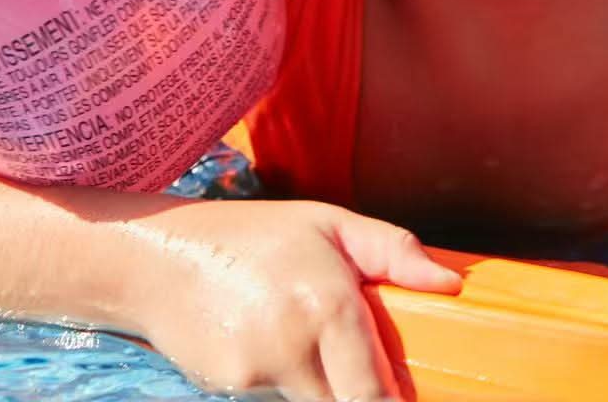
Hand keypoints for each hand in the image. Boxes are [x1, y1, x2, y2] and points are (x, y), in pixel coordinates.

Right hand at [131, 199, 462, 401]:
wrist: (157, 257)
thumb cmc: (252, 236)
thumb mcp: (328, 223)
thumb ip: (392, 251)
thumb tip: (450, 284)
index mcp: (330, 303)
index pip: (376, 391)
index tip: (403, 400)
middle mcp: (297, 344)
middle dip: (362, 397)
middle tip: (368, 378)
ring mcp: (259, 373)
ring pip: (311, 401)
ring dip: (320, 384)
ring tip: (301, 336)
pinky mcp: (230, 388)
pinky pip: (273, 396)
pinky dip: (281, 380)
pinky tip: (262, 340)